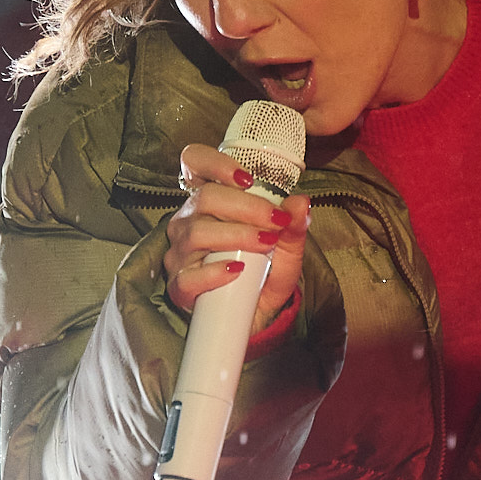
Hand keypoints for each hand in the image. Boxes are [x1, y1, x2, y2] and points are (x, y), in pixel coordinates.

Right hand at [164, 143, 309, 333]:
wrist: (254, 317)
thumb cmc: (263, 275)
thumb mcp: (287, 250)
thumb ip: (294, 226)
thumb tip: (301, 202)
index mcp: (208, 203)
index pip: (194, 163)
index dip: (214, 162)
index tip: (247, 178)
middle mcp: (188, 222)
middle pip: (205, 198)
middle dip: (247, 207)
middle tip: (277, 220)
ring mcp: (179, 254)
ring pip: (197, 232)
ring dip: (237, 235)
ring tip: (266, 244)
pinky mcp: (179, 287)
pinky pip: (188, 277)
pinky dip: (214, 272)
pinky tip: (236, 271)